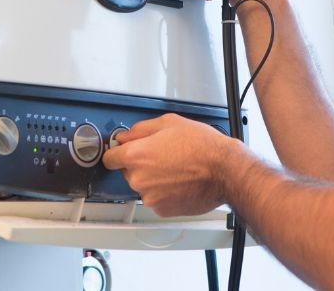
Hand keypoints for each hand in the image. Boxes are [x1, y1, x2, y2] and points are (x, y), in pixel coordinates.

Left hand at [102, 114, 235, 216]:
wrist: (224, 170)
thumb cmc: (202, 146)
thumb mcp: (169, 122)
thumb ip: (140, 129)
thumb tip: (126, 136)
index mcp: (136, 156)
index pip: (109, 158)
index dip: (118, 152)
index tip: (123, 152)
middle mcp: (139, 179)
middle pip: (128, 172)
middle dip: (141, 164)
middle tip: (164, 156)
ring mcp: (150, 197)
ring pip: (144, 186)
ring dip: (154, 179)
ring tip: (176, 169)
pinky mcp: (162, 210)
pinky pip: (156, 199)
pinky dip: (164, 192)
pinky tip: (180, 181)